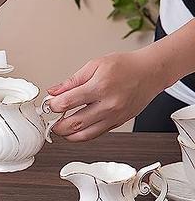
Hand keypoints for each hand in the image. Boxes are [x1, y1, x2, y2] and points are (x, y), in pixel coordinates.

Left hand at [47, 50, 168, 141]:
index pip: (67, 102)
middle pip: (74, 124)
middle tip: (50, 122)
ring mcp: (113, 117)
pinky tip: (75, 129)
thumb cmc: (125, 66)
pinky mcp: (117, 123)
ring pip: (84, 135)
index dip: (52, 106)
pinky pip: (95, 135)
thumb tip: (54, 92)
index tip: (49, 105)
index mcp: (100, 86)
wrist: (150, 73)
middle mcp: (107, 104)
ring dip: (67, 135)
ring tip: (61, 128)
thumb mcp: (94, 65)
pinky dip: (81, 135)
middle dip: (56, 126)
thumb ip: (71, 81)